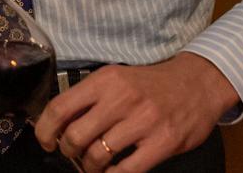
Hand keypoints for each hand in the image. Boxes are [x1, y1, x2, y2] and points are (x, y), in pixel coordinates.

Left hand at [32, 53, 239, 172]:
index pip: (60, 108)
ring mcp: (143, 121)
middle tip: (74, 156)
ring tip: (94, 166)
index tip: (46, 142)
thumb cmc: (150, 84)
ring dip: (90, 168)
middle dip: (69, 152)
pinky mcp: (163, 142)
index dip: (45, 130)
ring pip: (98, 155)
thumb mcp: (116, 79)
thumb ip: (90, 98)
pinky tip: (113, 172)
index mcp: (104, 81)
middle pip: (75, 136)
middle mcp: (121, 99)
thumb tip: (59, 124)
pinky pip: (127, 170)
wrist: (197, 83)